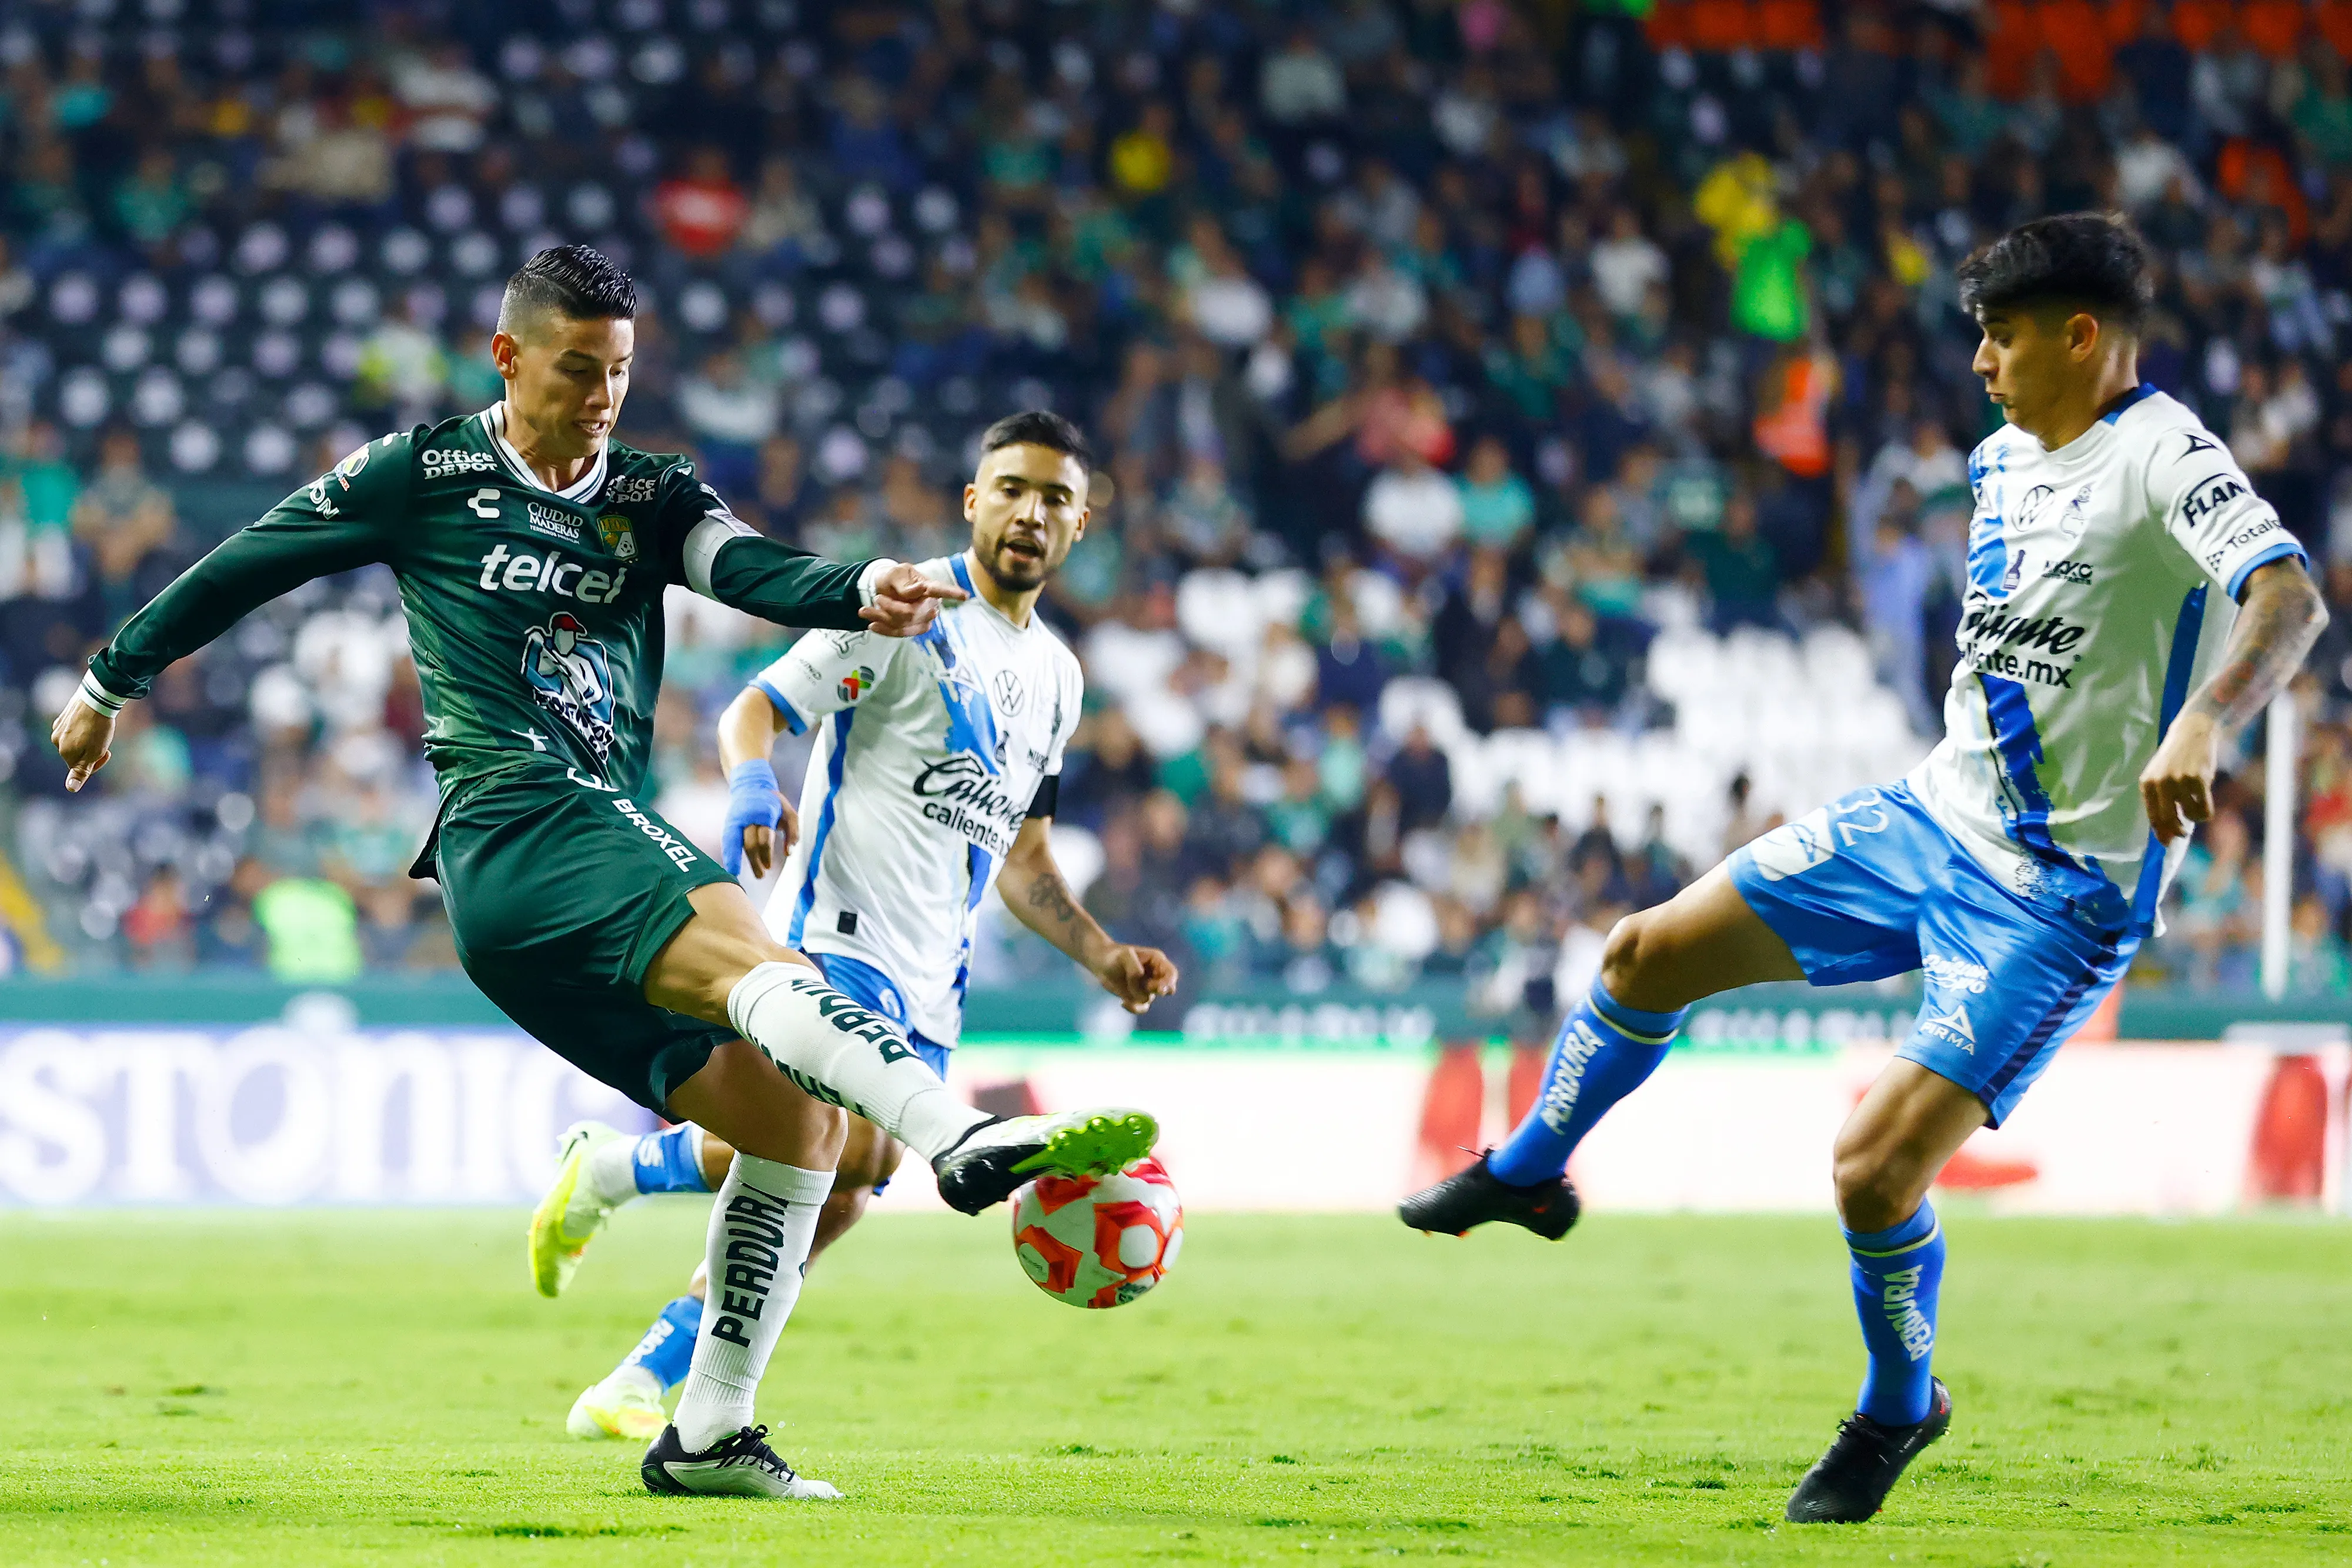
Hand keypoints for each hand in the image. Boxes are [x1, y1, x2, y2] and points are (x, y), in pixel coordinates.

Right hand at [50, 693, 115, 792]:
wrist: (97, 698)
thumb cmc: (98, 728)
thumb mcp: (94, 753)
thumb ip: (81, 771)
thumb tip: (71, 788)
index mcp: (64, 752)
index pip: (79, 768)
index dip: (97, 763)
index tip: (107, 753)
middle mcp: (56, 740)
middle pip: (76, 754)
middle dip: (91, 752)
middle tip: (105, 742)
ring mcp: (58, 727)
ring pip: (75, 742)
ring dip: (88, 741)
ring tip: (99, 731)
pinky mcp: (63, 717)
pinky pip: (73, 730)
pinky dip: (84, 730)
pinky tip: (92, 723)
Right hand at [722, 759, 796, 876]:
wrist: (751, 785)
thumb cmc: (773, 802)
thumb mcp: (789, 812)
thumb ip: (793, 831)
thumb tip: (788, 853)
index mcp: (764, 812)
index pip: (764, 837)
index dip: (766, 853)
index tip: (769, 866)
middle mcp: (748, 816)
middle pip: (749, 843)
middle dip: (755, 860)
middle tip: (761, 875)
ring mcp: (736, 819)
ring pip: (736, 842)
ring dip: (740, 860)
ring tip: (748, 874)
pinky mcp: (729, 823)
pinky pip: (728, 840)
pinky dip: (729, 854)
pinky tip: (732, 868)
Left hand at [859, 563, 967, 637]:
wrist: (880, 590)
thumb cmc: (892, 578)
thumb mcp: (894, 574)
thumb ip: (904, 583)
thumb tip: (920, 589)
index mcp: (928, 587)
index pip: (940, 590)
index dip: (952, 593)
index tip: (965, 596)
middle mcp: (929, 604)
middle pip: (914, 613)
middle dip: (891, 608)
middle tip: (876, 598)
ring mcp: (922, 619)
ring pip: (904, 624)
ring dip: (881, 618)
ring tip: (864, 610)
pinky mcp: (912, 629)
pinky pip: (898, 633)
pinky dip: (882, 629)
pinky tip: (871, 624)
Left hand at [1096, 944, 1179, 1014]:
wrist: (1100, 963)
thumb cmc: (1114, 955)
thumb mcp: (1124, 956)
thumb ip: (1134, 970)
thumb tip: (1141, 985)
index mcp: (1156, 961)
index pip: (1171, 974)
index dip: (1169, 982)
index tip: (1159, 989)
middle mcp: (1155, 975)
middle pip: (1167, 988)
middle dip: (1158, 990)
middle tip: (1148, 987)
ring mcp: (1147, 987)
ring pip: (1150, 998)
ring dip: (1138, 996)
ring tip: (1125, 991)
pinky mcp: (1137, 997)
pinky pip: (1141, 1007)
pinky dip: (1133, 1008)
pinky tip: (1122, 1003)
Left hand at [2140, 710, 2218, 844]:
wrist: (2192, 732)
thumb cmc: (2177, 759)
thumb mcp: (2160, 776)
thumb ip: (2160, 800)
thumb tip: (2166, 835)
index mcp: (2147, 783)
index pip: (2152, 816)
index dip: (2161, 832)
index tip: (2167, 842)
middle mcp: (2160, 783)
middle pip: (2169, 820)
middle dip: (2177, 831)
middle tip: (2184, 833)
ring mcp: (2179, 781)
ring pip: (2190, 816)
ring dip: (2195, 818)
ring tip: (2197, 807)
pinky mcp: (2197, 779)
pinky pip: (2203, 809)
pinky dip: (2206, 813)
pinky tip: (2206, 806)